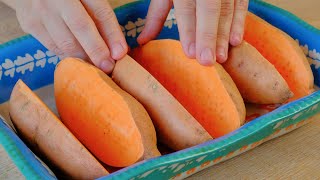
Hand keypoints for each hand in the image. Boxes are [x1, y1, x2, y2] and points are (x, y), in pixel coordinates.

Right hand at [10, 0, 127, 72]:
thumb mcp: (87, 2)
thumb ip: (101, 20)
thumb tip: (117, 51)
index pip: (100, 12)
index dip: (112, 35)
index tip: (120, 54)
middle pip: (81, 27)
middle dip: (97, 51)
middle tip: (108, 67)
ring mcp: (40, 11)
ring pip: (65, 43)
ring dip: (83, 59)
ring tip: (95, 67)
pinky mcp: (30, 24)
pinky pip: (53, 47)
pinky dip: (68, 56)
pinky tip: (78, 60)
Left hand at [138, 0, 248, 64]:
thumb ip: (156, 15)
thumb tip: (142, 41)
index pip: (186, 8)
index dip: (189, 31)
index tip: (191, 53)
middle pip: (209, 10)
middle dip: (208, 37)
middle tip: (207, 61)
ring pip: (227, 9)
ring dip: (224, 35)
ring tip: (221, 57)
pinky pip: (241, 4)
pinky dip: (240, 22)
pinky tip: (235, 41)